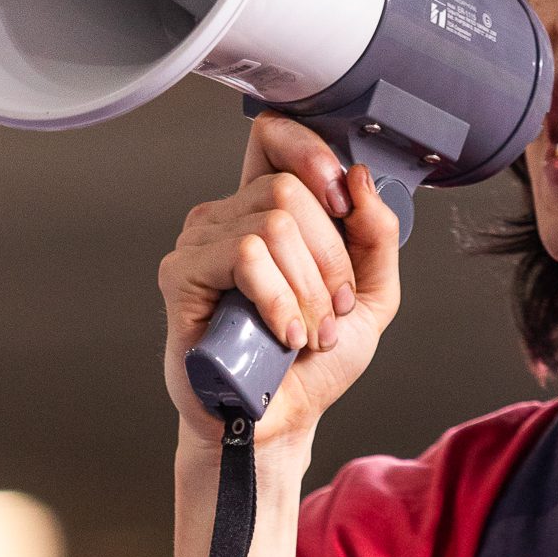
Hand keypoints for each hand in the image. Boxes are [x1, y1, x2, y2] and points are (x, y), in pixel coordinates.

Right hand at [157, 112, 399, 451]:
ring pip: (271, 224)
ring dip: (309, 290)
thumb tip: (359, 178)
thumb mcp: (371, 297)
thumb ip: (377, 236)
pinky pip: (244, 256)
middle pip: (289, 189)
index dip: (314, 155)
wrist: (280, 420)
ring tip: (309, 334)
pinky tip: (284, 335)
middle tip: (332, 312)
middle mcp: (230, 214)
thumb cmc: (313, 362)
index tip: (345, 207)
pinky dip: (279, 300)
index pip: (275, 136)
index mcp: (270, 208)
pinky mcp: (181, 273)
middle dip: (330, 259)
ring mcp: (201, 240)